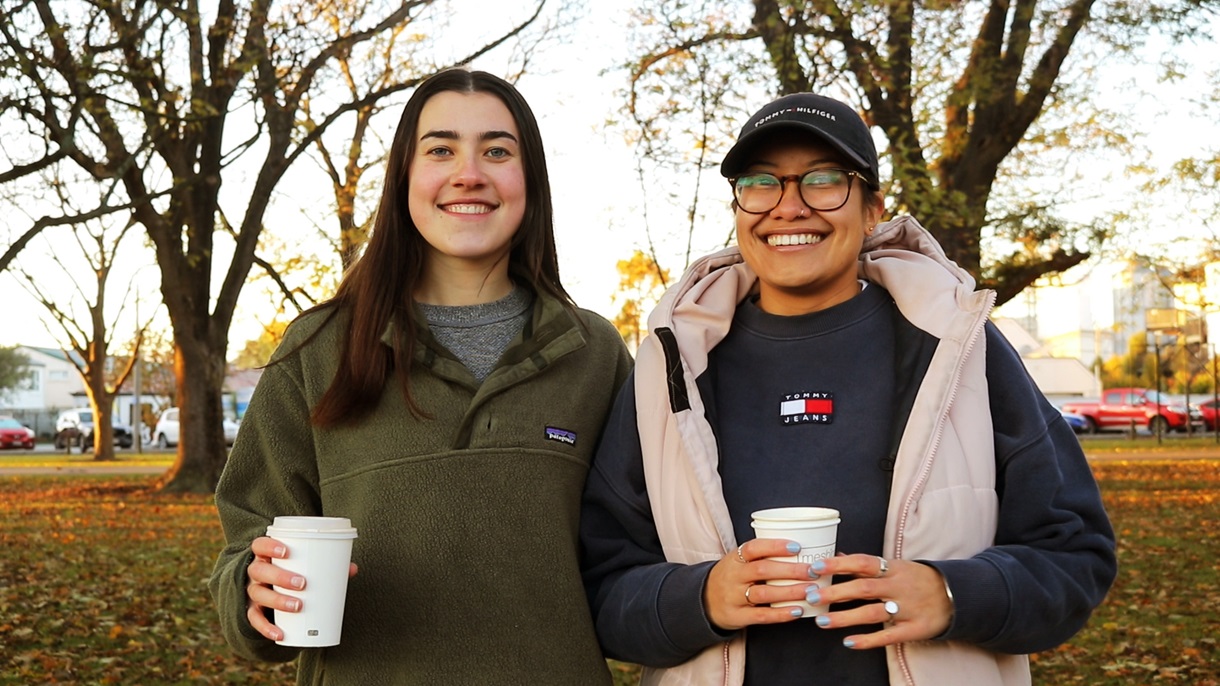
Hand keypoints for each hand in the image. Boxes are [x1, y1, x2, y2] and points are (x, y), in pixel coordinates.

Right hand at [244, 536, 358, 641]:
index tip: (286, 552)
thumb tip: (352, 569)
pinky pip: (255, 619)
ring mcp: (253, 590)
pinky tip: (280, 634)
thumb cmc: (290, 570)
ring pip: (258, 593)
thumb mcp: (302, 565)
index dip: (269, 546)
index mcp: (266, 555)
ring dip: (277, 600)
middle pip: (259, 570)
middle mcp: (256, 571)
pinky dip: (266, 628)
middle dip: (280, 576)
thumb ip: (326, 565)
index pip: (260, 545)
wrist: (269, 588)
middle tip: (302, 583)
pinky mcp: (253, 609)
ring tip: (298, 606)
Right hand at [703, 538, 819, 630]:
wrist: (704, 601)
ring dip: (789, 592)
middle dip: (790, 570)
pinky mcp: (737, 616)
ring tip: (810, 590)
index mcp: (734, 559)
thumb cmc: (731, 578)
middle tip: (812, 570)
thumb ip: (761, 556)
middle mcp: (733, 576)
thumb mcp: (738, 562)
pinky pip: (761, 616)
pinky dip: (780, 614)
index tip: (797, 547)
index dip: (775, 546)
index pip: (752, 548)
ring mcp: (733, 597)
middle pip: (762, 570)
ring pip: (763, 593)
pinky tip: (798, 611)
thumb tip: (801, 550)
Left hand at [805, 554, 951, 648]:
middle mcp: (899, 587)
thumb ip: (867, 564)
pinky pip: (889, 636)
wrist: (958, 595)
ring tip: (822, 621)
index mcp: (893, 568)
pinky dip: (868, 640)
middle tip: (810, 597)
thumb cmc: (918, 579)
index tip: (815, 568)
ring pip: (872, 613)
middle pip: (864, 588)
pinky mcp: (915, 629)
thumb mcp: (896, 566)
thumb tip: (839, 555)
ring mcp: (908, 609)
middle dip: (835, 593)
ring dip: (845, 617)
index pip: (862, 563)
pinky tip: (848, 642)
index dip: (838, 565)